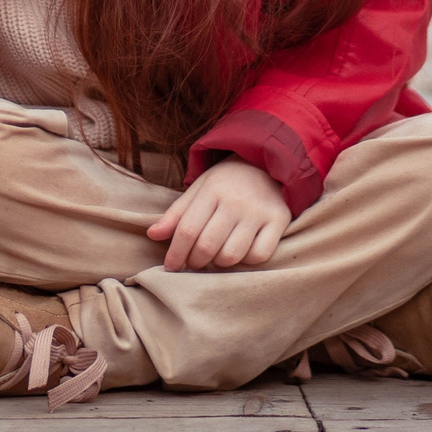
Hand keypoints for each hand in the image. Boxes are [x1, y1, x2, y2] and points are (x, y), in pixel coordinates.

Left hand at [146, 158, 289, 271]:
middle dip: (194, 262)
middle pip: (207, 246)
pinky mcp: (279, 220)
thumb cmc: (226, 182)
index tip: (170, 267)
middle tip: (193, 263)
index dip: (175, 254)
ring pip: (232, 255)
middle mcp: (235, 201)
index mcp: (211, 190)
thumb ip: (176, 214)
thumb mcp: (199, 190)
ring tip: (215, 256)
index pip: (187, 230)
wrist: (266, 163)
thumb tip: (152, 235)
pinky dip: (246, 261)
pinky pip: (259, 256)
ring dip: (218, 263)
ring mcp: (259, 212)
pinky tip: (240, 252)